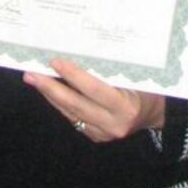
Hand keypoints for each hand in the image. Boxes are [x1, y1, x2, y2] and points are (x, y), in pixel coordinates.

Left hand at [23, 58, 165, 142]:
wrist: (155, 114)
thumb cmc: (147, 87)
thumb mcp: (134, 76)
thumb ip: (110, 69)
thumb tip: (78, 50)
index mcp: (126, 107)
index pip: (94, 90)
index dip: (73, 75)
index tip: (55, 61)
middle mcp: (113, 124)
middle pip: (76, 104)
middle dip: (50, 88)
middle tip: (31, 73)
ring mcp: (104, 134)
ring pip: (71, 113)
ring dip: (50, 95)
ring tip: (33, 78)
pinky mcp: (96, 137)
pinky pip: (74, 118)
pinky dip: (60, 103)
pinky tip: (48, 90)